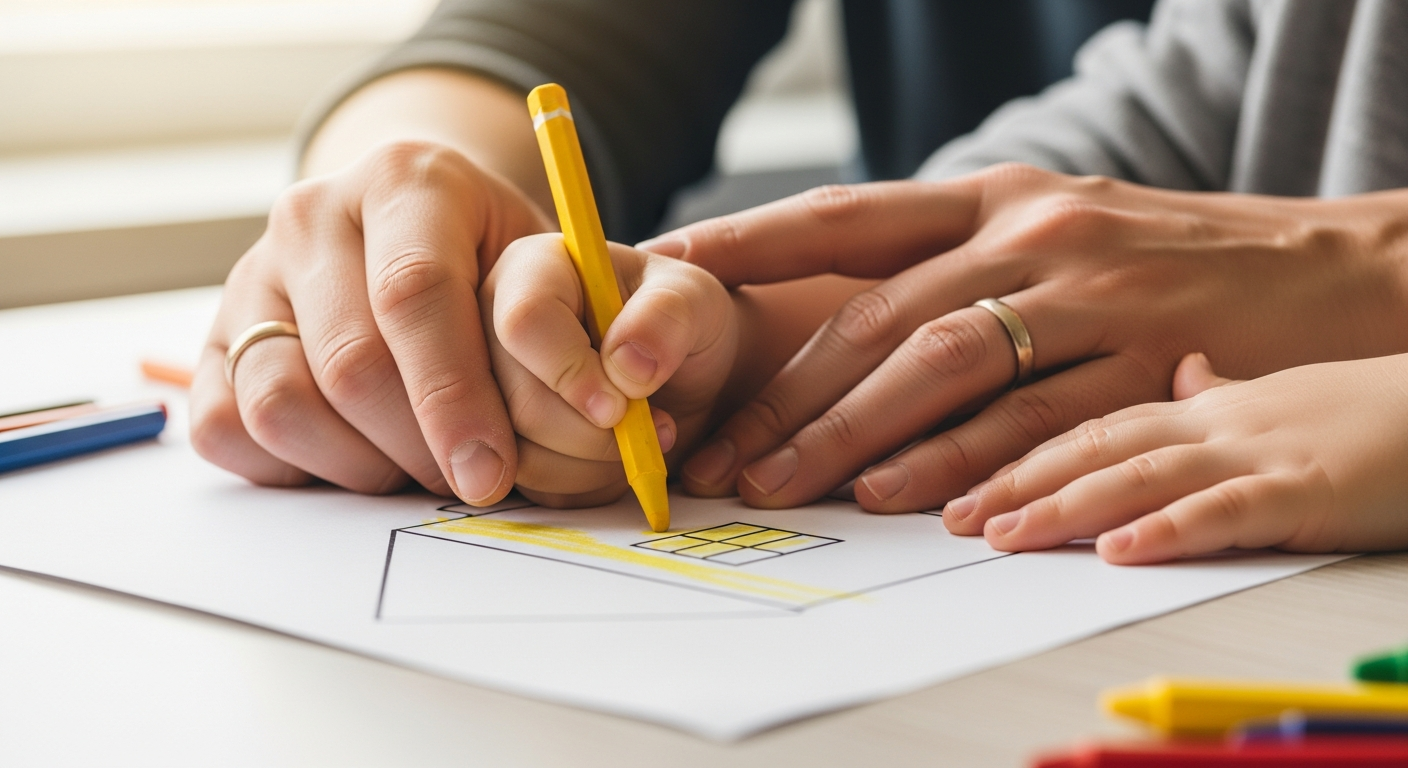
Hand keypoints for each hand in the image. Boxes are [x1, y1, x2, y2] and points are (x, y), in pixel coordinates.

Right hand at [190, 141, 551, 503]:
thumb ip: (568, 325)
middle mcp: (314, 214)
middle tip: (468, 482)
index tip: (492, 473)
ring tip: (414, 467)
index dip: (456, 395)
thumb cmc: (496, 265)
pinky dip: (293, 466)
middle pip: (351, 363)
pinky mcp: (215, 337)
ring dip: (358, 464)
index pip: (416, 292)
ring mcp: (251, 274)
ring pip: (281, 402)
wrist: (415, 231)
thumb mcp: (549, 266)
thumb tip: (597, 413)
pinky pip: (225, 427)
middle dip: (419, 447)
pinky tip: (356, 460)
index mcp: (407, 180)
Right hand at [479, 234, 738, 506]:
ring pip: (511, 450)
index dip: (569, 372)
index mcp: (533, 270)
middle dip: (588, 432)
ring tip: (637, 438)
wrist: (679, 375)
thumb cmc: (679, 324)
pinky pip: (524, 481)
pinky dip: (578, 484)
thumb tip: (627, 366)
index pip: (523, 322)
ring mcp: (483, 386)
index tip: (618, 406)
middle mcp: (488, 324)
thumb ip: (668, 316)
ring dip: (587, 463)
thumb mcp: (696, 301)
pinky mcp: (495, 440)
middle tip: (648, 427)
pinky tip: (609, 458)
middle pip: (510, 398)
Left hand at [637, 164, 1407, 513]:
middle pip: (880, 311)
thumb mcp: (1054, 226)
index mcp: (1001, 194)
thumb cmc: (1163, 258)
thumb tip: (839, 316)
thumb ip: (955, 260)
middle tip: (723, 446)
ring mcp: (1093, 297)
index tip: (673, 270)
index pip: (850, 216)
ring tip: (782, 482)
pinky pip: (1034, 421)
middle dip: (789, 387)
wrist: (1325, 269)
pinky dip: (959, 461)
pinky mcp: (1146, 365)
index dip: (754, 242)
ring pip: (940, 364)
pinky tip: (902, 497)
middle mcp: (1036, 234)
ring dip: (849, 431)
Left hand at [963, 353, 1407, 562]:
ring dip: (1061, 503)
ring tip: (998, 536)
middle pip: (1080, 433)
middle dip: (1001, 474)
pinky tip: (1120, 550)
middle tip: (932, 510)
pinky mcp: (1309, 482)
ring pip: (1137, 466)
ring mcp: (1254, 443)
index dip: (996, 440)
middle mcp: (1204, 411)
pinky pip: (1230, 505)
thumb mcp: (1265, 392)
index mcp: (1184, 390)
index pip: (1071, 408)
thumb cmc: (1362, 402)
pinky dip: (1172, 527)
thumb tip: (1177, 384)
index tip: (931, 469)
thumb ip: (1205, 395)